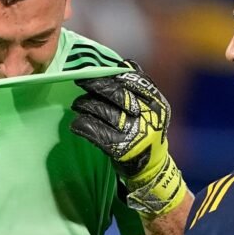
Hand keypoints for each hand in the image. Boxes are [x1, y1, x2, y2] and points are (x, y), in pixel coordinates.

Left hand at [71, 62, 187, 215]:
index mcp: (157, 103)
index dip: (111, 74)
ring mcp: (135, 133)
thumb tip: (121, 64)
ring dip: (85, 105)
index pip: (134, 80)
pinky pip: (95, 133)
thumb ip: (138, 88)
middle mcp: (148, 116)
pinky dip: (82, 126)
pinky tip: (76, 124)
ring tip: (77, 105)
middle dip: (95, 85)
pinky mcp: (121, 150)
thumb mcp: (150, 109)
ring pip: (103, 112)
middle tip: (79, 81)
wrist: (152, 170)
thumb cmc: (146, 133)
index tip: (93, 69)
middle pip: (117, 94)